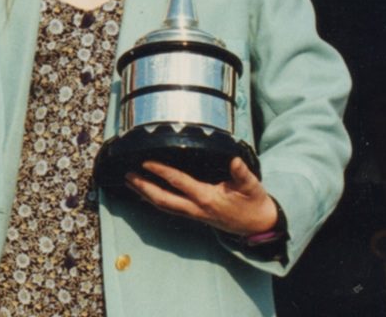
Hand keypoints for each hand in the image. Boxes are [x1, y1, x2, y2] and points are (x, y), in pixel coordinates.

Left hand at [124, 157, 277, 235]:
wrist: (258, 226)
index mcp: (207, 198)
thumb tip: (234, 160)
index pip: (179, 183)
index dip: (161, 172)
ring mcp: (193, 214)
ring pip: (163, 206)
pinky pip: (169, 208)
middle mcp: (196, 208)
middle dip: (143, 188)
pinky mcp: (194, 215)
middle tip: (127, 175)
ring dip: (145, 194)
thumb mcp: (252, 187)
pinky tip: (145, 193)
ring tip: (129, 182)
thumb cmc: (254, 203)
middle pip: (163, 200)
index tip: (145, 162)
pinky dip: (154, 200)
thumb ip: (242, 174)